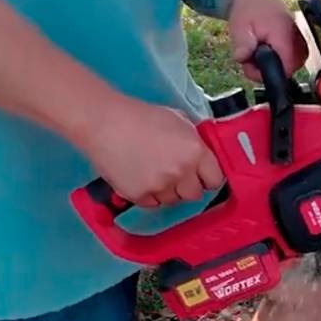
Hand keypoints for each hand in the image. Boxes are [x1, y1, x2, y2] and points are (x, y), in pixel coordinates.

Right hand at [79, 97, 222, 207]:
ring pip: (172, 200)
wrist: (104, 123)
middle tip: (173, 172)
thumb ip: (194, 141)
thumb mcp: (178, 120)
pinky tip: (138, 175)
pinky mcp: (140, 196)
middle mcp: (181, 171)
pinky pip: (152, 203)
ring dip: (166, 191)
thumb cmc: (140, 116)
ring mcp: (160, 186)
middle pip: (194, 194)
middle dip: (186, 186)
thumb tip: (203, 157)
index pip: (215, 179)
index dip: (208, 177)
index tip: (201, 176)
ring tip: (151, 170)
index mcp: (195, 151)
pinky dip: (147, 194)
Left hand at [228, 0, 308, 81]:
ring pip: (294, 63)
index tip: (255, 67)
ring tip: (259, 53)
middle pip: (292, 68)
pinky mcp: (298, 38)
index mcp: (283, 34)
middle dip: (271, 70)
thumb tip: (243, 58)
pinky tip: (268, 50)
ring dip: (276, 64)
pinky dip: (281, 58)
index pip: (287, 67)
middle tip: (253, 59)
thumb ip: (242, 45)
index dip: (270, 73)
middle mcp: (296, 36)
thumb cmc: (247, 9)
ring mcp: (299, 37)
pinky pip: (295, 57)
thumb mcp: (239, 27)